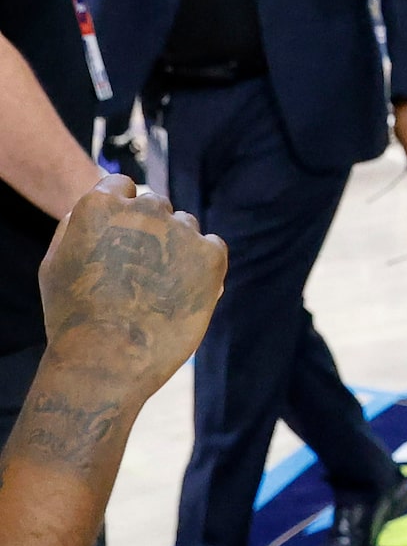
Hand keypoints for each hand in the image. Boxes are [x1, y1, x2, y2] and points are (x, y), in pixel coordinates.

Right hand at [38, 175, 226, 398]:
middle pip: (155, 205)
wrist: (107, 359)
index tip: (117, 241)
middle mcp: (144, 208)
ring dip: (176, 248)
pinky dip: (201, 266)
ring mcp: (181, 229)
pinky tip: (181, 293)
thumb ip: (78, 226)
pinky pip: (211, 247)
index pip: (120, 187)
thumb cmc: (74, 316)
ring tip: (155, 291)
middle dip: (148, 231)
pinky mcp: (211, 254)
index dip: (118, 214)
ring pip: (185, 226)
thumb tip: (104, 202)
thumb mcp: (56, 264)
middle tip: (135, 274)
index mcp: (100, 204)